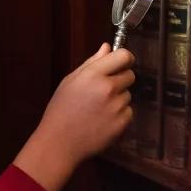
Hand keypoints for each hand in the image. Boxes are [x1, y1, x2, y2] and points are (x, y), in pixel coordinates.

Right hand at [13, 43, 134, 190]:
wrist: (60, 142)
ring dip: (118, 98)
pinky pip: (128, 111)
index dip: (125, 59)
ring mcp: (117, 106)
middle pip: (130, 75)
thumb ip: (91, 63)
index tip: (121, 64)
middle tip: (104, 90)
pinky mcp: (123, 123)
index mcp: (94, 74)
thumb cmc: (61, 109)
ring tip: (99, 108)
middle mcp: (109, 88)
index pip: (124, 56)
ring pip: (128, 94)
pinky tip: (103, 120)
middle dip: (120, 79)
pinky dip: (119, 115)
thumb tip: (107, 47)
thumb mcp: (70, 81)